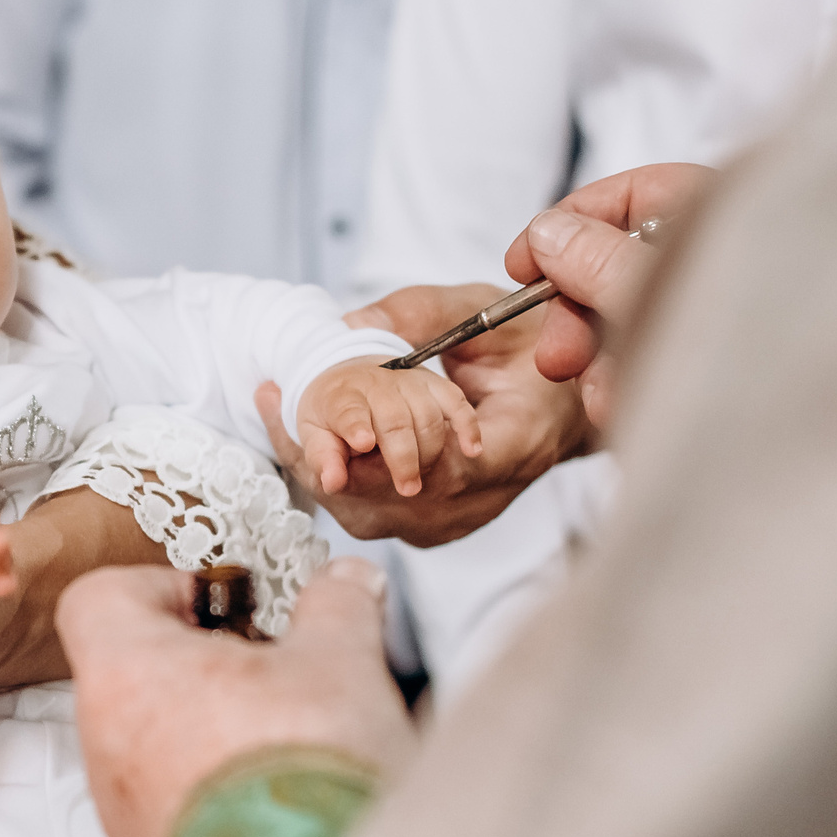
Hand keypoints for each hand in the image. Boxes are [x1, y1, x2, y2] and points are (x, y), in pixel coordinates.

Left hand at [59, 562, 415, 836]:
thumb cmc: (300, 768)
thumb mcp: (340, 662)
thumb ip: (338, 607)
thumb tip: (347, 581)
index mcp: (124, 671)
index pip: (98, 597)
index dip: (159, 586)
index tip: (223, 603)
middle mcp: (103, 741)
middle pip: (133, 672)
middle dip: (203, 663)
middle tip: (273, 669)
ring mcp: (120, 810)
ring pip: (152, 742)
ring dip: (210, 728)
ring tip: (287, 735)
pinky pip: (170, 804)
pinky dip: (215, 789)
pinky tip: (280, 796)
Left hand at [256, 284, 588, 545]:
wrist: (560, 402)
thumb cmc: (529, 352)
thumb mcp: (484, 312)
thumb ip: (420, 314)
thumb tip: (346, 325)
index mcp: (519, 444)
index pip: (446, 472)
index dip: (382, 454)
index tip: (329, 422)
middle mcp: (486, 496)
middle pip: (393, 502)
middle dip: (328, 457)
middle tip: (277, 401)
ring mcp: (458, 518)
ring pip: (373, 516)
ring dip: (318, 466)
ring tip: (276, 406)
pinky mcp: (434, 523)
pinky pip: (372, 512)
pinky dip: (333, 475)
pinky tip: (300, 432)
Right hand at [501, 162, 714, 428]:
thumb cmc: (780, 356)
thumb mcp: (663, 301)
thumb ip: (600, 263)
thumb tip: (550, 234)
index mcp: (732, 219)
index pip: (631, 193)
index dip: (567, 223)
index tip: (521, 266)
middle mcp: (738, 259)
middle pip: (627, 261)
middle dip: (580, 313)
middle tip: (554, 359)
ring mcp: (738, 313)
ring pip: (643, 320)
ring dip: (607, 364)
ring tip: (606, 405)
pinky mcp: (738, 364)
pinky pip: (669, 361)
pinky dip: (642, 385)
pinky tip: (636, 417)